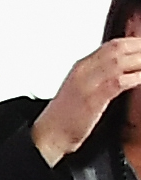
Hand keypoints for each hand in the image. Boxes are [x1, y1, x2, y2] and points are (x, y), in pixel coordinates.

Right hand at [33, 35, 140, 163]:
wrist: (48, 136)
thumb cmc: (65, 117)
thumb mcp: (81, 89)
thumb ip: (99, 76)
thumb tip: (122, 71)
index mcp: (81, 67)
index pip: (112, 45)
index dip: (134, 42)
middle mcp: (84, 71)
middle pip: (118, 49)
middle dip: (140, 48)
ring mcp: (88, 84)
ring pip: (120, 61)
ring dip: (140, 60)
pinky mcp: (93, 99)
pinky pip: (119, 82)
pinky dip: (136, 77)